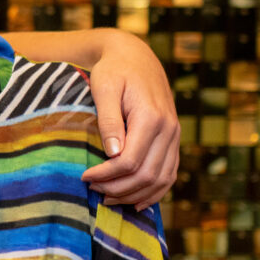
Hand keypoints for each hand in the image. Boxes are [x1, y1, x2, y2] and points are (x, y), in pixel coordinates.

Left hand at [79, 31, 179, 209]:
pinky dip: (155, 192)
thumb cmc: (113, 70)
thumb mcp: (104, 89)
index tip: (85, 178)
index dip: (107, 176)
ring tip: (108, 199)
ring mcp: (175, 135)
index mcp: (151, 117)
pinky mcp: (174, 139)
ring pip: (161, 179)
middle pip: (147, 175)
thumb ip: (109, 121)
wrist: (135, 57)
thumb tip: (113, 155)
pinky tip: (136, 202)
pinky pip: (170, 173)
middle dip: (118, 189)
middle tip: (93, 191)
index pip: (130, 161)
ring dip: (135, 194)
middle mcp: (169, 129)